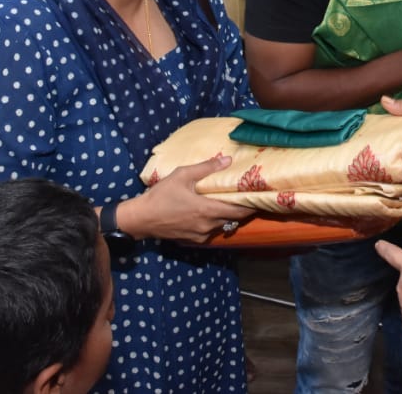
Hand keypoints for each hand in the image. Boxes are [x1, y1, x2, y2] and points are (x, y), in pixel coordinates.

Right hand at [128, 155, 255, 243]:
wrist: (141, 219)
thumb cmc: (161, 195)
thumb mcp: (182, 175)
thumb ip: (206, 168)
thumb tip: (228, 160)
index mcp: (207, 210)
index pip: (237, 211)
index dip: (250, 206)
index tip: (260, 198)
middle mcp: (207, 226)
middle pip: (232, 219)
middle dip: (241, 210)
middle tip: (247, 198)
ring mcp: (200, 235)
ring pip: (221, 226)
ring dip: (226, 216)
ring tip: (228, 204)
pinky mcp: (192, 240)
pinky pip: (209, 232)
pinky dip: (213, 223)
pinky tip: (209, 214)